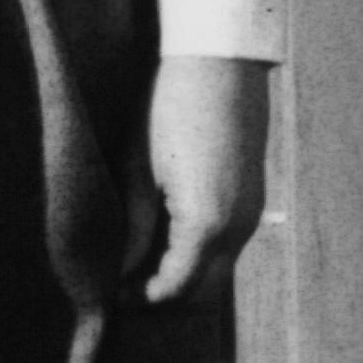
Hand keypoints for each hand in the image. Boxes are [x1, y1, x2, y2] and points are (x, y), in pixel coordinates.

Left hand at [137, 53, 270, 306]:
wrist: (218, 64)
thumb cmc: (169, 109)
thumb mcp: (138, 170)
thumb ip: (135, 228)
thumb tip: (121, 269)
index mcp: (207, 224)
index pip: (176, 287)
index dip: (141, 298)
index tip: (109, 295)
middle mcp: (239, 228)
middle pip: (203, 290)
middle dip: (164, 295)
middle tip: (121, 285)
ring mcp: (252, 215)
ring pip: (218, 269)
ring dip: (182, 275)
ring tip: (137, 261)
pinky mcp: (253, 200)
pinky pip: (227, 244)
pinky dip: (198, 253)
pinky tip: (164, 237)